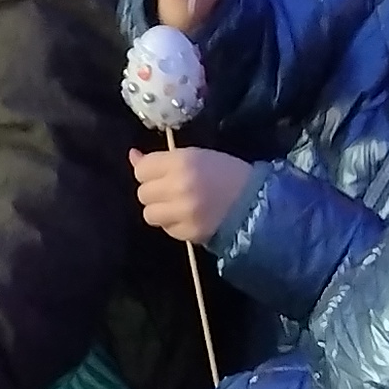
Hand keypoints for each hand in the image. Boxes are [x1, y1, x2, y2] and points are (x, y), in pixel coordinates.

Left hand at [135, 146, 251, 244]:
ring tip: (177, 206)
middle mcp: (179, 186)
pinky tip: (188, 217)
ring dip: (160, 210)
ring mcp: (183, 212)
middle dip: (154, 192)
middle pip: (143, 193)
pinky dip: (173, 224)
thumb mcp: (196, 156)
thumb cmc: (226, 173)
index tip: (160, 173)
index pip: (142, 169)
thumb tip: (132, 156)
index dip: (148, 171)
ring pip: (149, 214)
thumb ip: (162, 159)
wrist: (255, 202)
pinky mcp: (189, 232)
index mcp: (183, 161)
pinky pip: (166, 228)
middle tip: (171, 190)